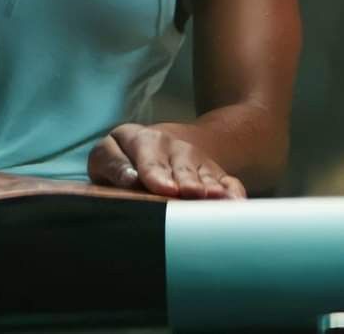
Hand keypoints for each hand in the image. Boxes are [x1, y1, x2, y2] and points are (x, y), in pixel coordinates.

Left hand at [87, 123, 246, 198]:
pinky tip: (237, 203)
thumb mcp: (106, 157)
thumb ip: (112, 165)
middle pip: (181, 165)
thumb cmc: (121, 160)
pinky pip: (226, 181)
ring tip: (216, 199)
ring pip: (204, 173)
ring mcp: (195, 159)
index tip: (164, 189)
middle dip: (186, 180)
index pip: (148, 158)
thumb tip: (129, 180)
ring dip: (210, 187)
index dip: (156, 173)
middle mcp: (171, 147)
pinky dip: (232, 191)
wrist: (152, 146)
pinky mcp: (213, 172)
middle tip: (191, 193)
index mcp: (141, 140)